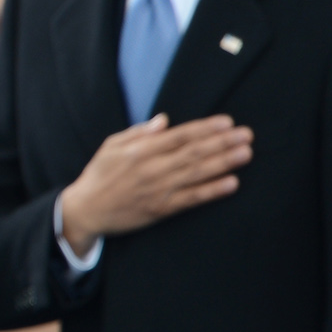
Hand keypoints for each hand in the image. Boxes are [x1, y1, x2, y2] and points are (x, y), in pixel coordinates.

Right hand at [58, 113, 252, 253]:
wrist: (85, 211)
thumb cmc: (98, 176)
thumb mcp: (111, 147)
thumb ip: (138, 133)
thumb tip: (164, 121)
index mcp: (139, 151)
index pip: (179, 136)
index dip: (204, 128)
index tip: (226, 122)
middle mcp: (151, 169)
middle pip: (193, 152)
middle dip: (221, 142)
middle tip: (246, 135)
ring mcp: (157, 190)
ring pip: (196, 173)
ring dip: (223, 162)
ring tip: (245, 153)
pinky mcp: (161, 209)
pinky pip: (192, 198)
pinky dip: (212, 191)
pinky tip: (231, 183)